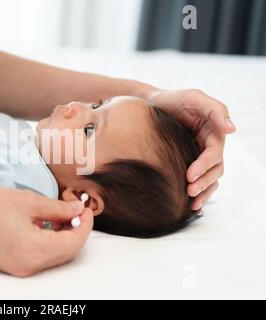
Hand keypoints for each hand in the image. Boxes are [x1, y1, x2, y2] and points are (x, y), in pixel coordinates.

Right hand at [0, 184, 92, 276]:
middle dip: (76, 231)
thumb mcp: (27, 201)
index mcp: (34, 251)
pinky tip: (44, 223)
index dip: (85, 224)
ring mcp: (17, 268)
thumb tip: (77, 211)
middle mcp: (28, 266)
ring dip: (62, 236)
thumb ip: (57, 209)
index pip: (74, 243)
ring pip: (53, 256)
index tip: (86, 208)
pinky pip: (38, 257)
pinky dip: (47, 241)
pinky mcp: (9, 264)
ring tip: (62, 213)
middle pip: (66, 253)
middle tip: (77, 209)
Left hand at [148, 89, 235, 209]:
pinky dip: (199, 193)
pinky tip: (190, 205)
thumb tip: (232, 129)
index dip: (204, 165)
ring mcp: (199, 155)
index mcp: (213, 132)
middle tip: (189, 191)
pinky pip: (199, 180)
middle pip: (215, 169)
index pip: (214, 153)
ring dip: (204, 192)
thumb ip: (214, 109)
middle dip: (205, 182)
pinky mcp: (188, 163)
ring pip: (210, 178)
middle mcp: (209, 146)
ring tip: (192, 204)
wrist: (149, 105)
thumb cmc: (172, 99)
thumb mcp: (193, 97)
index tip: (190, 175)